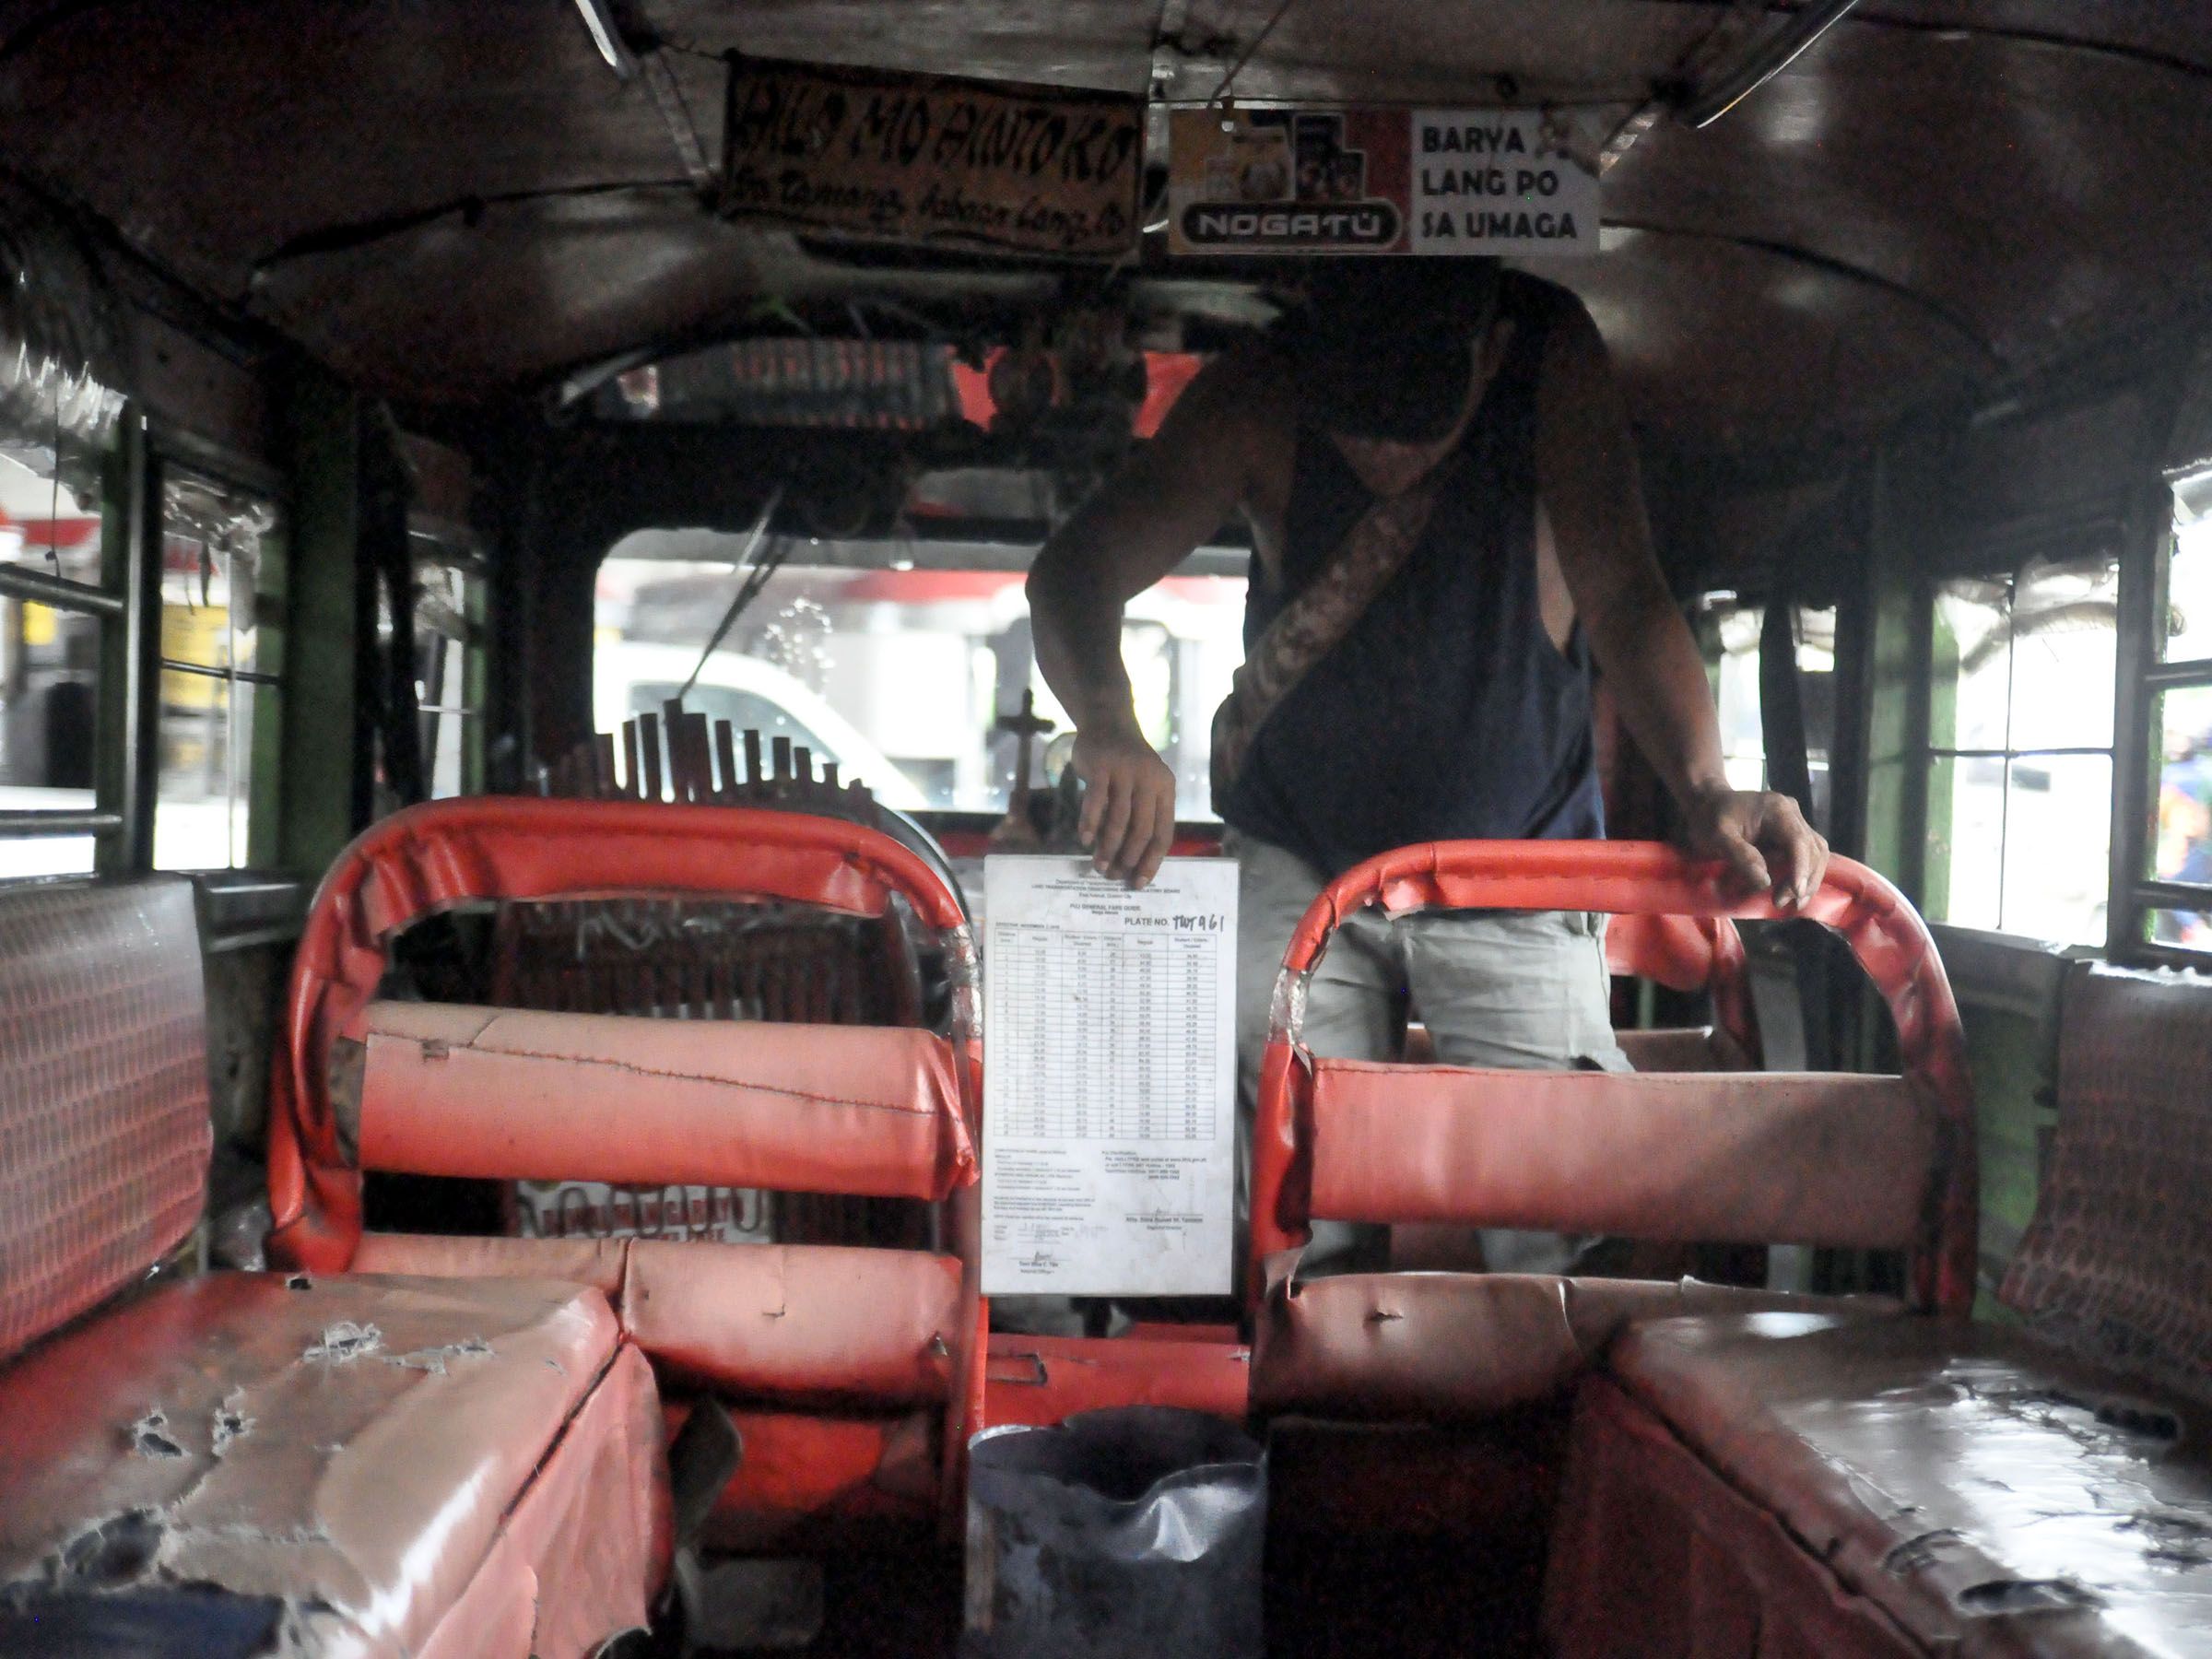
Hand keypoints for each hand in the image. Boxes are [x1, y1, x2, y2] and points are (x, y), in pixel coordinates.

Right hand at [1071, 722, 1177, 887]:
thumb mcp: (1144, 787)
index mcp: (1166, 789)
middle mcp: (1151, 781)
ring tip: (1098, 865)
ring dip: (1108, 846)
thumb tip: (1130, 862)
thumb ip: (1141, 817)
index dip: (1152, 861)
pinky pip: (1096, 800)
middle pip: (1143, 830)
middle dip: (1128, 858)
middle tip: (1112, 875)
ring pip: (1119, 819)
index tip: (1139, 883)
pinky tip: (1085, 839)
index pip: (1164, 833)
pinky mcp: (1102, 766)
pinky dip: (1090, 822)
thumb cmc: (1127, 766)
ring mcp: (1126, 772)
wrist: (1108, 723)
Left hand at [1679, 786, 1829, 910]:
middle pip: (1813, 848)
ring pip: (1816, 853)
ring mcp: (1794, 823)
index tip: (1796, 893)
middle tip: (1781, 902)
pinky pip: (1807, 856)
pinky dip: (1803, 875)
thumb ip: (1741, 856)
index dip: (1800, 868)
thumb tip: (1764, 882)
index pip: (1798, 840)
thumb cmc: (1709, 819)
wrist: (1707, 805)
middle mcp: (1792, 813)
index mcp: (1776, 808)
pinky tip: (1792, 892)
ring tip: (1792, 903)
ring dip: (1808, 880)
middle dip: (1803, 879)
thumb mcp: (1717, 836)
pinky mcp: (1791, 834)